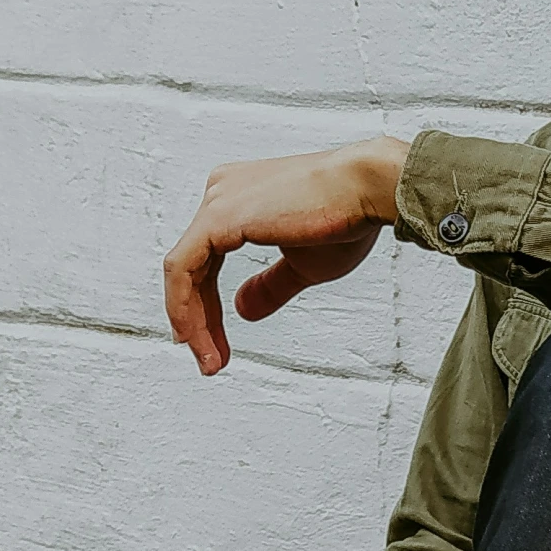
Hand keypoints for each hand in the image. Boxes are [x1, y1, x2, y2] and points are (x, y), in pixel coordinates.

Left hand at [163, 136, 410, 374]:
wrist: (367, 189)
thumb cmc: (347, 218)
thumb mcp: (301, 265)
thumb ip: (269, 286)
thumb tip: (242, 310)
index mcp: (239, 198)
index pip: (207, 259)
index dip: (206, 305)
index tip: (213, 343)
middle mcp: (222, 193)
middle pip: (193, 267)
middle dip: (198, 319)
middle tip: (209, 361)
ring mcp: (218, 201)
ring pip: (183, 271)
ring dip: (192, 321)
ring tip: (209, 359)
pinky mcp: (218, 216)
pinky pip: (183, 269)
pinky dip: (184, 306)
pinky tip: (195, 336)